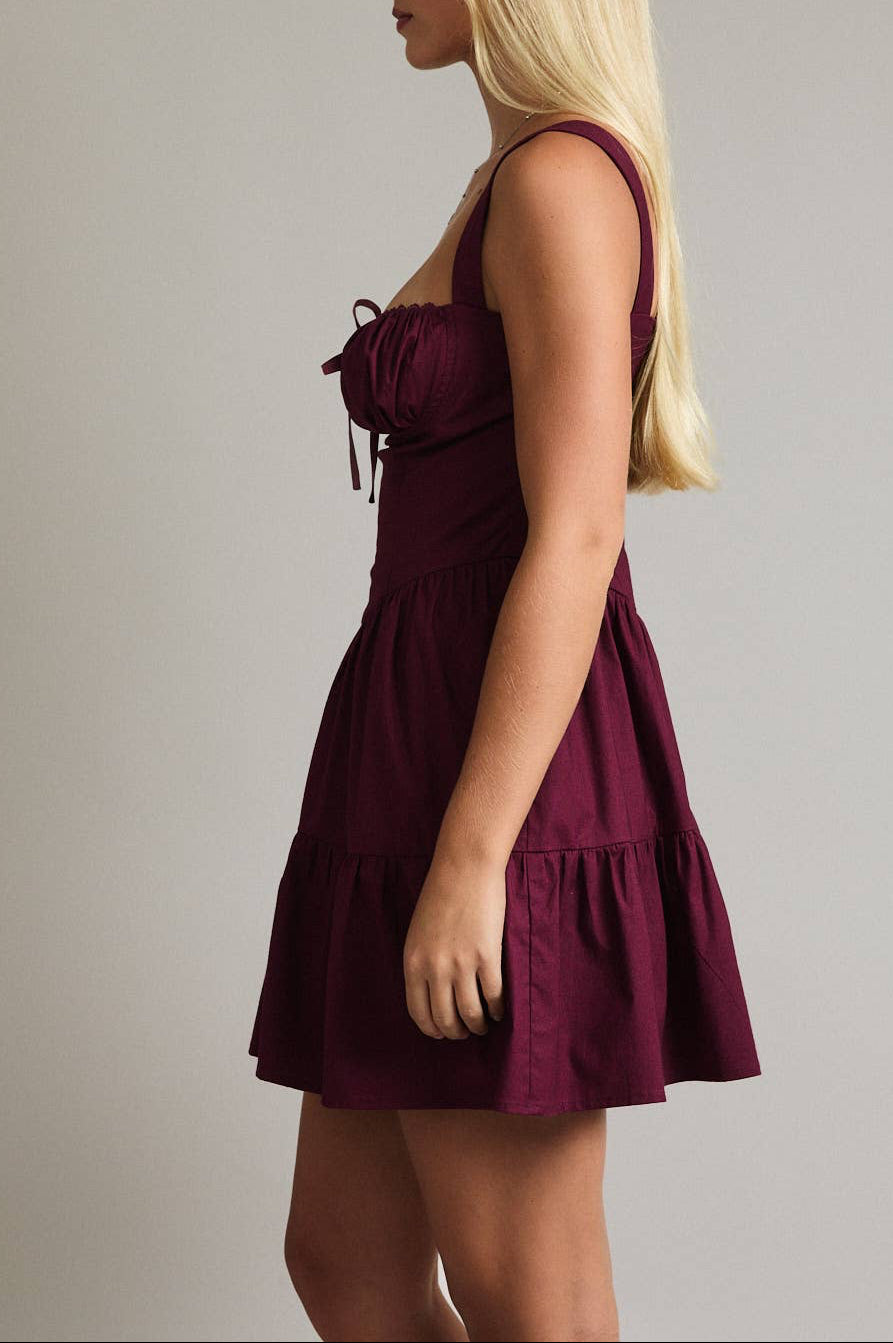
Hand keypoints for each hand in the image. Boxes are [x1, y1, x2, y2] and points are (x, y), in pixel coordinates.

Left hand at [403, 846, 506, 1039]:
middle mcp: (434, 968)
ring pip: (470, 1013)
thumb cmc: (441, 895)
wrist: (464, 867)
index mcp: (412, 962)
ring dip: (478, 1026)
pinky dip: (498, 1010)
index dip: (433, 1029)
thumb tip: (434, 993)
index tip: (443, 1033)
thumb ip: (422, 962)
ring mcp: (461, 964)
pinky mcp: (487, 957)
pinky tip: (499, 1011)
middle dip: (456, 1032)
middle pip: (444, 1019)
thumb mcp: (418, 932)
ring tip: (484, 1025)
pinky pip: (493, 996)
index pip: (419, 1012)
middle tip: (466, 1032)